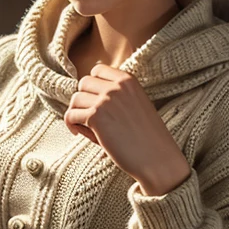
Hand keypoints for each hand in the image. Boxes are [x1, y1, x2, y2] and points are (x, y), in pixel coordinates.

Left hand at [64, 63, 190, 195]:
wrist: (157, 159)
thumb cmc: (146, 137)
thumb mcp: (136, 106)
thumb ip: (116, 97)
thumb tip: (82, 96)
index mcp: (128, 80)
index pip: (98, 70)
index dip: (92, 86)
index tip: (94, 101)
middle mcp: (117, 86)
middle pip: (83, 83)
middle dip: (83, 99)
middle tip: (87, 116)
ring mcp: (106, 100)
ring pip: (75, 99)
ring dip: (76, 112)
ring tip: (83, 126)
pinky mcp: (96, 117)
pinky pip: (71, 115)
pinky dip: (71, 124)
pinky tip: (77, 133)